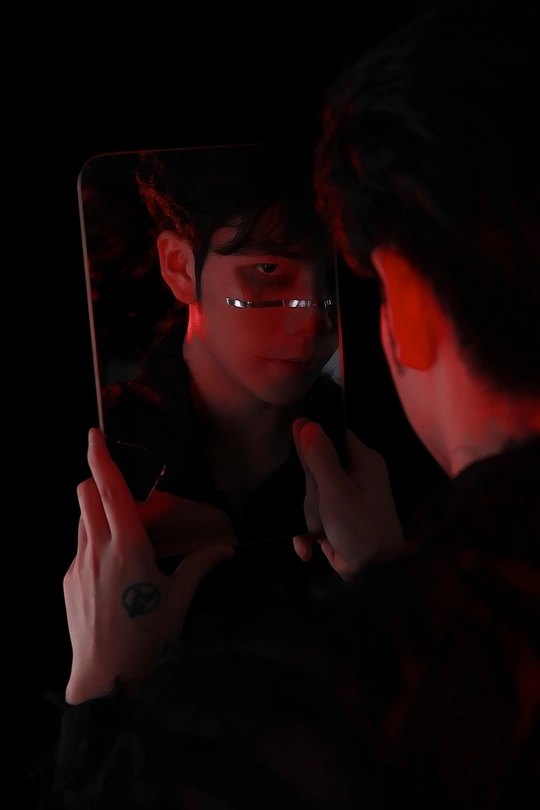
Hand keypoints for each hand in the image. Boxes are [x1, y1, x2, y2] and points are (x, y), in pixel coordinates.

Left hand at [64, 428, 234, 704]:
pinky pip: (79, 548)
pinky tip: (112, 572)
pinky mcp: (68, 582)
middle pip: (86, 496)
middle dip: (97, 481)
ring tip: (120, 533)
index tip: (93, 435)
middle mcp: (97, 548)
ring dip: (95, 512)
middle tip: (117, 488)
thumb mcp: (179, 599)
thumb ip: (201, 566)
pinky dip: (93, 543)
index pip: (109, 489)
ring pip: (81, 520)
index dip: (100, 458)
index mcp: (128, 545)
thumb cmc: (146, 636)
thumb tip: (225, 548)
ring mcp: (78, 565)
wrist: (104, 676)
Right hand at [292, 418, 404, 580]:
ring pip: (311, 495)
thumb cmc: (361, 529)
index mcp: (363, 461)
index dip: (312, 436)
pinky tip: (306, 549)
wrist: (377, 576)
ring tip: (314, 531)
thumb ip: (319, 458)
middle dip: (309, 491)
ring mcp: (346, 500)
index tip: (290, 445)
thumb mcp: (336, 492)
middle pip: (317, 468)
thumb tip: (304, 422)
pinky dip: (307, 534)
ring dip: (306, 516)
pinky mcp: (336, 521)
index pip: (333, 435)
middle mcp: (357, 476)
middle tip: (315, 505)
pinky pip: (313, 518)